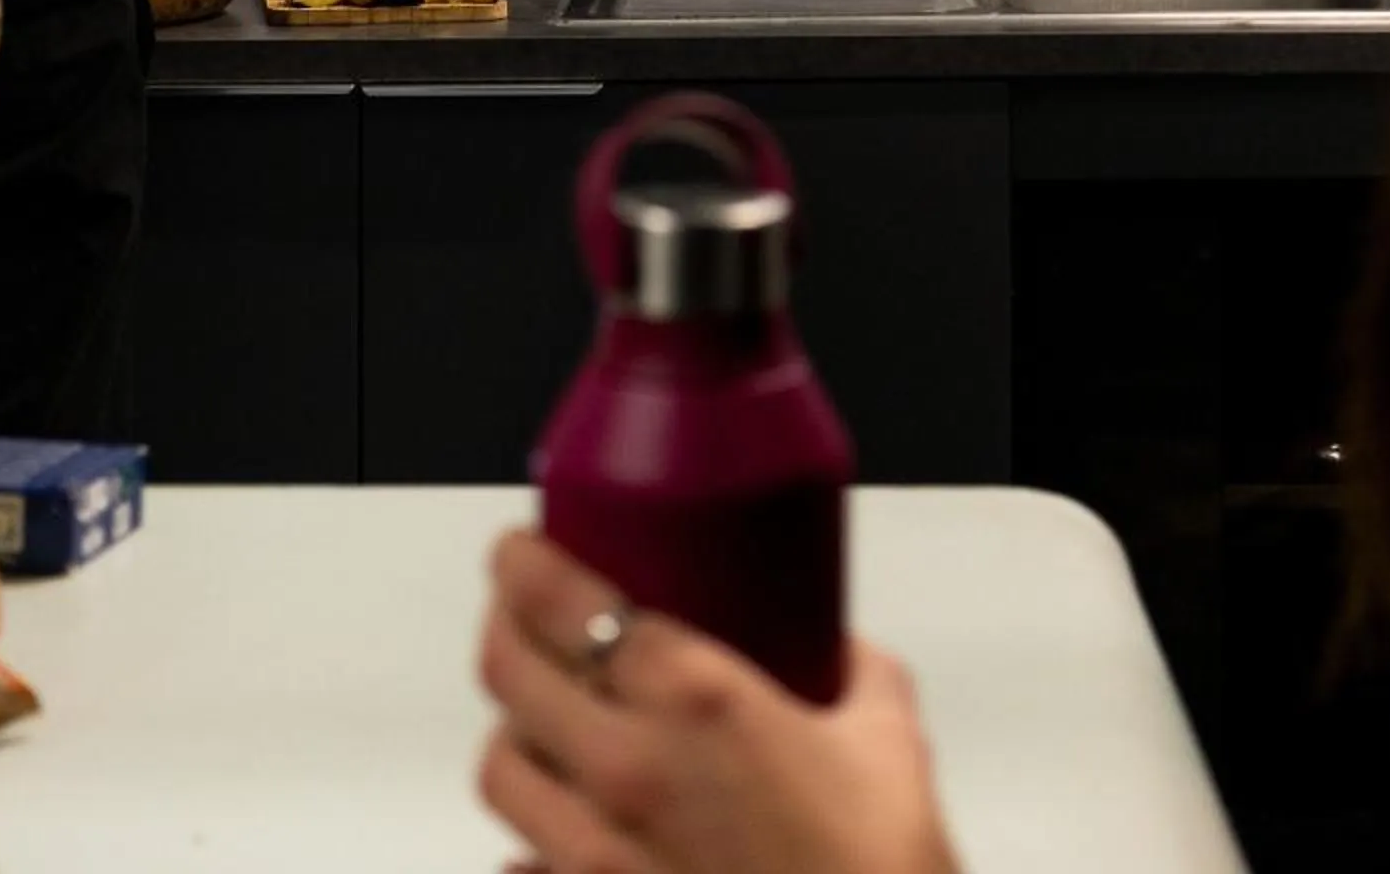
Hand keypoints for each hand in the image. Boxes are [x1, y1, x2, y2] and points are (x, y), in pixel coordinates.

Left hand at [477, 531, 959, 873]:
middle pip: (507, 674)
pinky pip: (525, 858)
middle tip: (524, 611)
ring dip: (515, 731)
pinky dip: (535, 831)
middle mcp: (625, 771)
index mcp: (693, 701)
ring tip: (547, 716)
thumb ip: (858, 677)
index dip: (521, 563)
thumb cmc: (881, 873)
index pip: (560, 601)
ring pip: (501, 769)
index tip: (518, 548)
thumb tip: (840, 652)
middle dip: (505, 627)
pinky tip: (573, 821)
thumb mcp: (888, 745)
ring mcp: (595, 854)